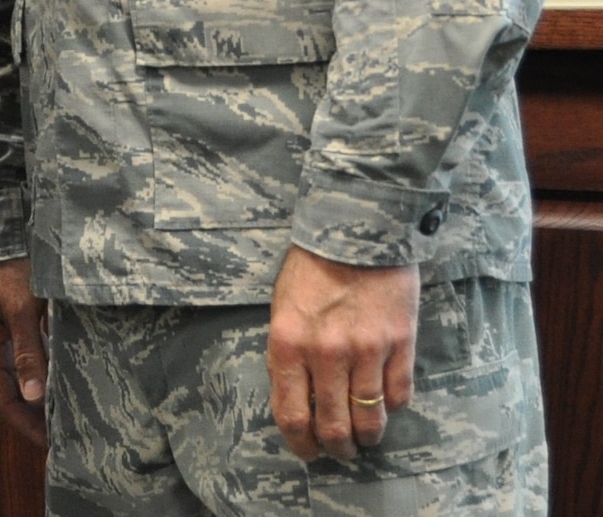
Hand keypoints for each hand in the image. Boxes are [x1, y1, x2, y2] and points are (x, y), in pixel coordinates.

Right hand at [0, 256, 47, 447]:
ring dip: (37, 401)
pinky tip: (60, 386)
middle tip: (64, 437)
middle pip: (8, 396)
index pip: (3, 401)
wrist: (0, 235)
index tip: (51, 444)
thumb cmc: (8, 271)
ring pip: (16, 382)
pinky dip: (40, 379)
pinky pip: (23, 364)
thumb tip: (34, 398)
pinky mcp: (8, 330)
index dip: (26, 425)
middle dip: (32, 419)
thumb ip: (28, 353)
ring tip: (65, 418)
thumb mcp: (21, 311)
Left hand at [267, 244, 418, 462]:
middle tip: (341, 450)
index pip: (291, 415)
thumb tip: (295, 399)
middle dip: (337, 448)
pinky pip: (398, 396)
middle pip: (333, 426)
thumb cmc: (311, 269)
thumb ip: (287, 354)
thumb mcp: (283, 309)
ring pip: (370, 419)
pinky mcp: (401, 344)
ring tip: (365, 436)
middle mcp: (326, 353)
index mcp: (288, 343)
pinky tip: (385, 402)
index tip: (308, 453)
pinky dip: (391, 407)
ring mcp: (367, 350)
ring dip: (367, 436)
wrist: (356, 230)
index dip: (300, 444)